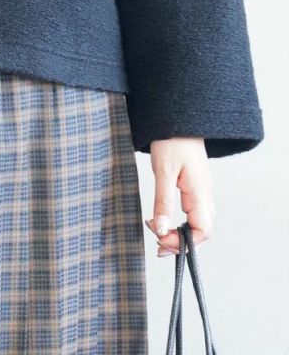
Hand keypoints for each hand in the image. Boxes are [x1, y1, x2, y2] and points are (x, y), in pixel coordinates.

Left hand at [145, 137, 214, 258]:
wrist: (178, 118)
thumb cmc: (171, 141)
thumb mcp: (163, 171)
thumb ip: (163, 202)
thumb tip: (160, 230)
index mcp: (200, 193)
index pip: (203, 231)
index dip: (184, 243)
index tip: (161, 241)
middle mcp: (205, 195)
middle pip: (202, 230)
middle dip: (181, 242)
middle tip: (157, 243)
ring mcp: (201, 191)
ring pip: (197, 222)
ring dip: (179, 232)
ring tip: (157, 233)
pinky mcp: (194, 186)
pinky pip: (192, 211)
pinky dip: (179, 221)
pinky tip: (164, 219)